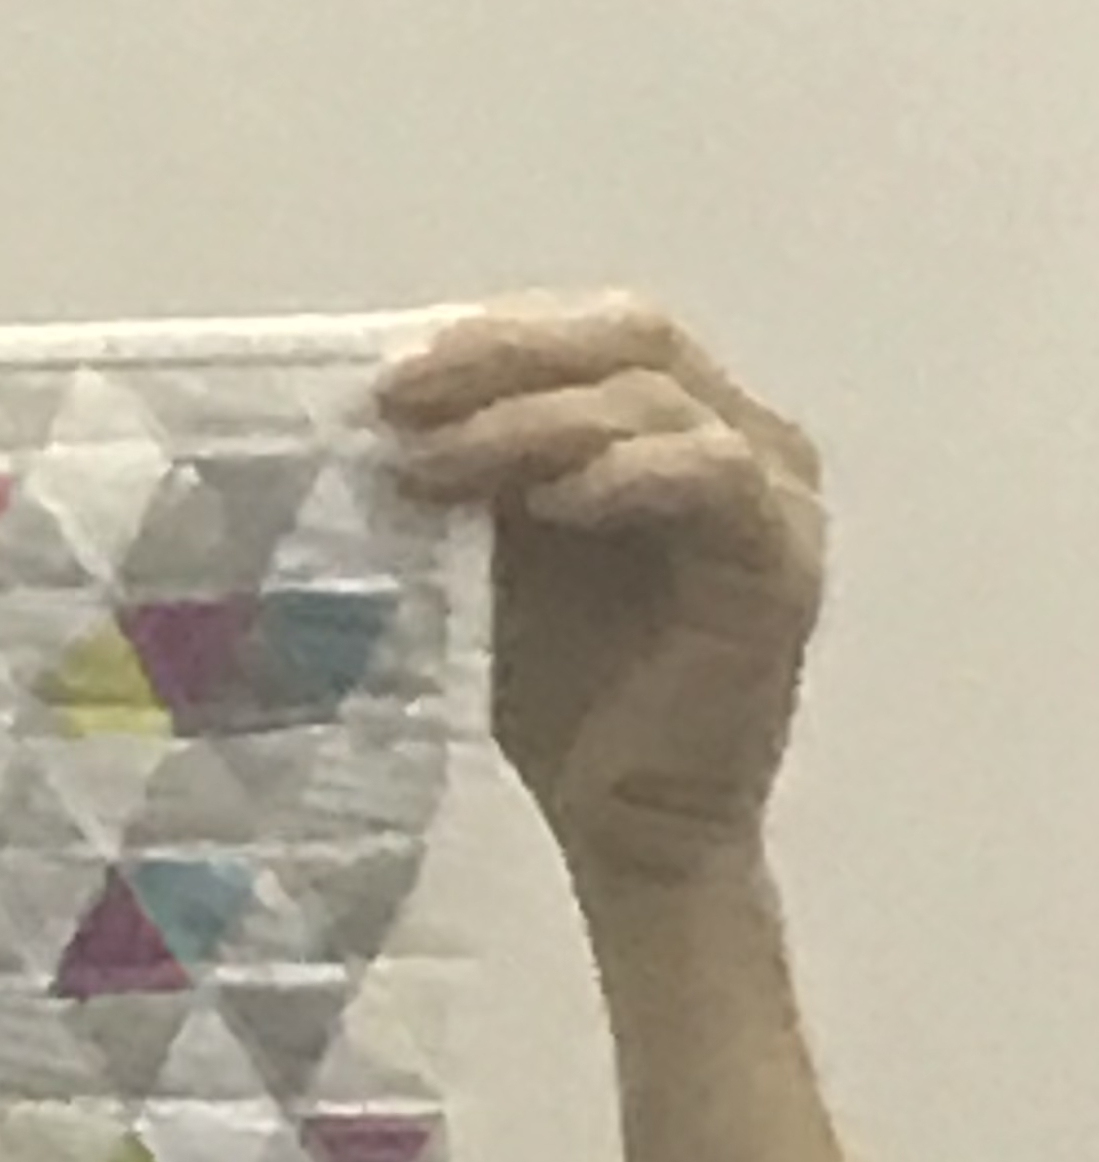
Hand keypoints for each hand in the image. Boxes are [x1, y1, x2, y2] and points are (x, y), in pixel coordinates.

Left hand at [375, 291, 827, 889]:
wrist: (628, 828)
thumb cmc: (564, 700)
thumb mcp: (496, 566)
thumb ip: (469, 482)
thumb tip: (378, 410)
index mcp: (671, 420)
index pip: (587, 333)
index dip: (490, 339)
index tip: (384, 378)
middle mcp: (737, 432)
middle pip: (629, 334)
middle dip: (504, 358)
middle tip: (402, 397)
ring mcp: (773, 491)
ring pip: (657, 399)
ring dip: (536, 421)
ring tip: (440, 461)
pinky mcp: (782, 559)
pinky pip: (712, 476)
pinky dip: (627, 474)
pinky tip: (553, 502)